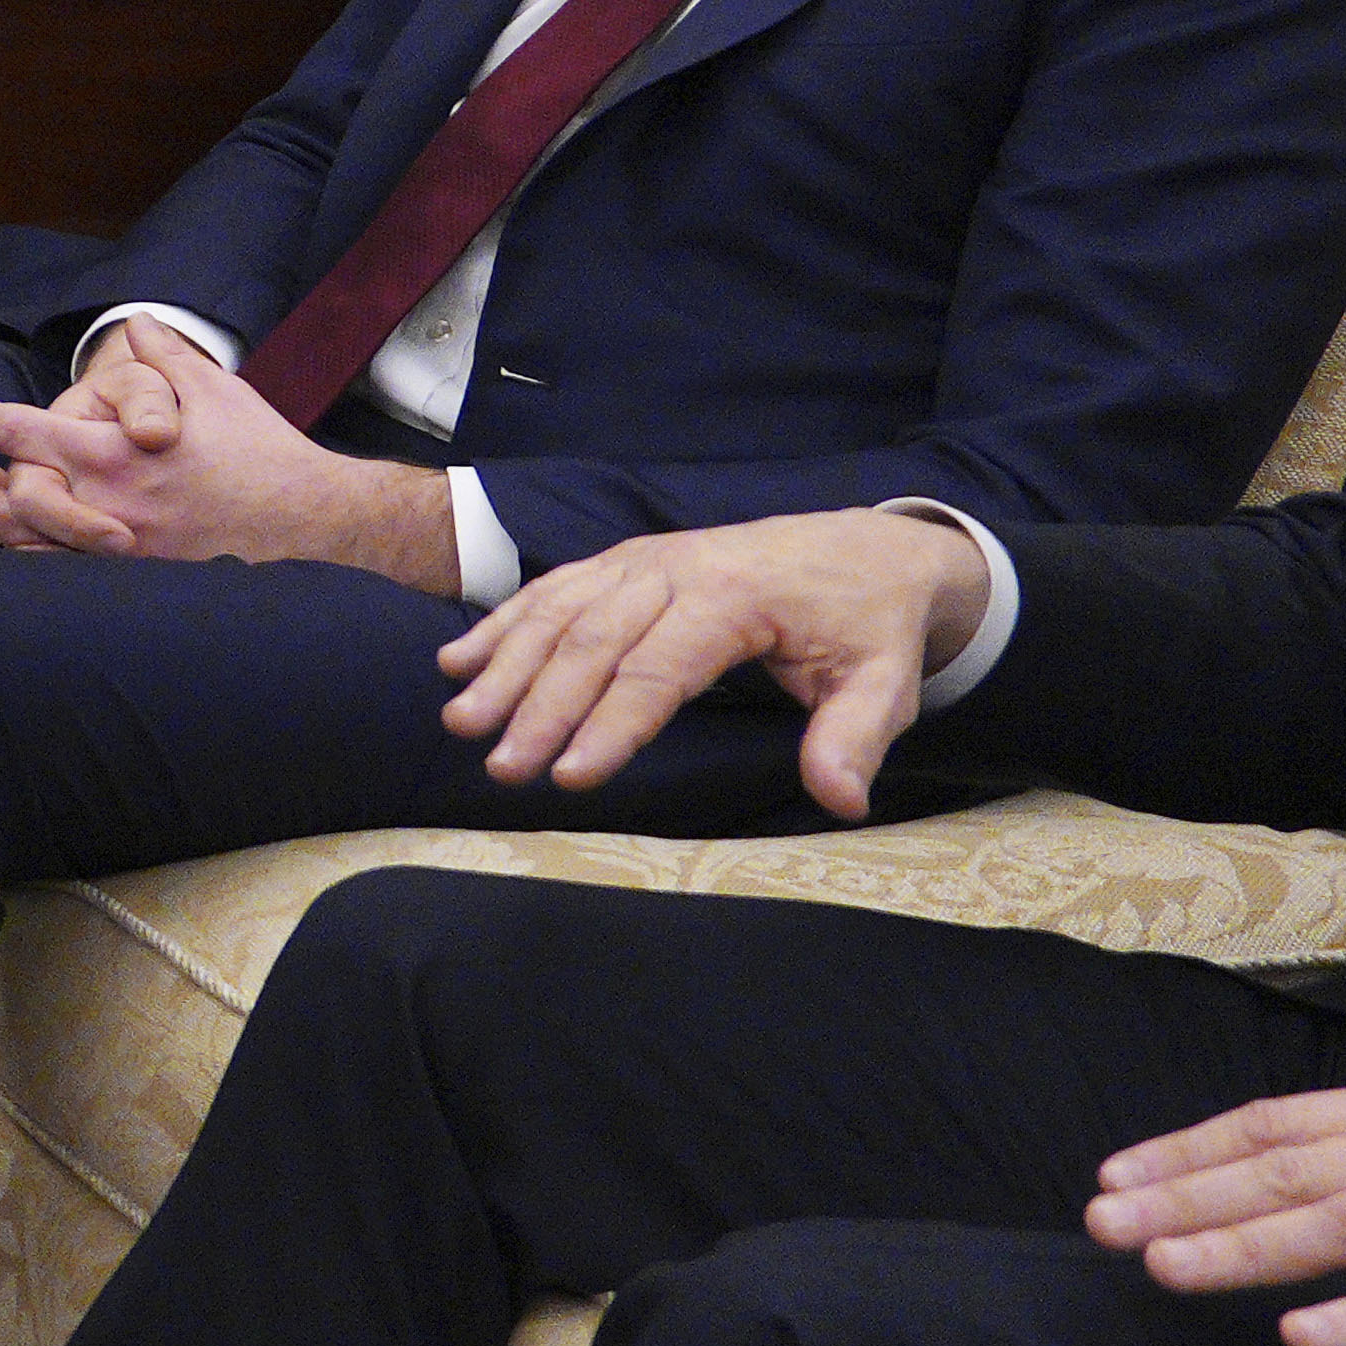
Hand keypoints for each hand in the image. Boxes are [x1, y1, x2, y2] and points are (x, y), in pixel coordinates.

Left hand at [0, 330, 458, 587]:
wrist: (317, 529)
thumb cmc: (266, 457)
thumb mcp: (214, 393)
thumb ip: (164, 356)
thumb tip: (137, 323)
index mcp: (116, 456)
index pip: (24, 435)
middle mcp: (107, 508)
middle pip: (12, 499)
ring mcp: (119, 558)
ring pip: (30, 551)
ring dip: (11, 529)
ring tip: (5, 511)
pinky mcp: (137, 589)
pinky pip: (69, 586)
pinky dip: (45, 568)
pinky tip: (47, 553)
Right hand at [433, 505, 989, 813]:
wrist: (864, 547)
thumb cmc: (869, 624)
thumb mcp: (885, 682)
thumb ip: (854, 738)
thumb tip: (840, 798)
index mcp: (733, 598)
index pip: (658, 670)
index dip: (612, 726)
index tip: (571, 777)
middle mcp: (673, 571)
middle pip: (592, 642)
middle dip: (540, 707)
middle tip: (502, 766)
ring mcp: (642, 560)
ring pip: (559, 612)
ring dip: (505, 666)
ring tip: (462, 720)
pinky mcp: (624, 561)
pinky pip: (553, 589)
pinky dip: (503, 624)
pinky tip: (461, 660)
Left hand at [1094, 1082, 1345, 1345]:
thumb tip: (1276, 1173)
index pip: (1275, 1124)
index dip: (1188, 1150)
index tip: (1112, 1178)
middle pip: (1289, 1172)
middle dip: (1188, 1197)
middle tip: (1102, 1225)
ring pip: (1345, 1227)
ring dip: (1249, 1249)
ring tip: (1167, 1268)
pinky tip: (1304, 1337)